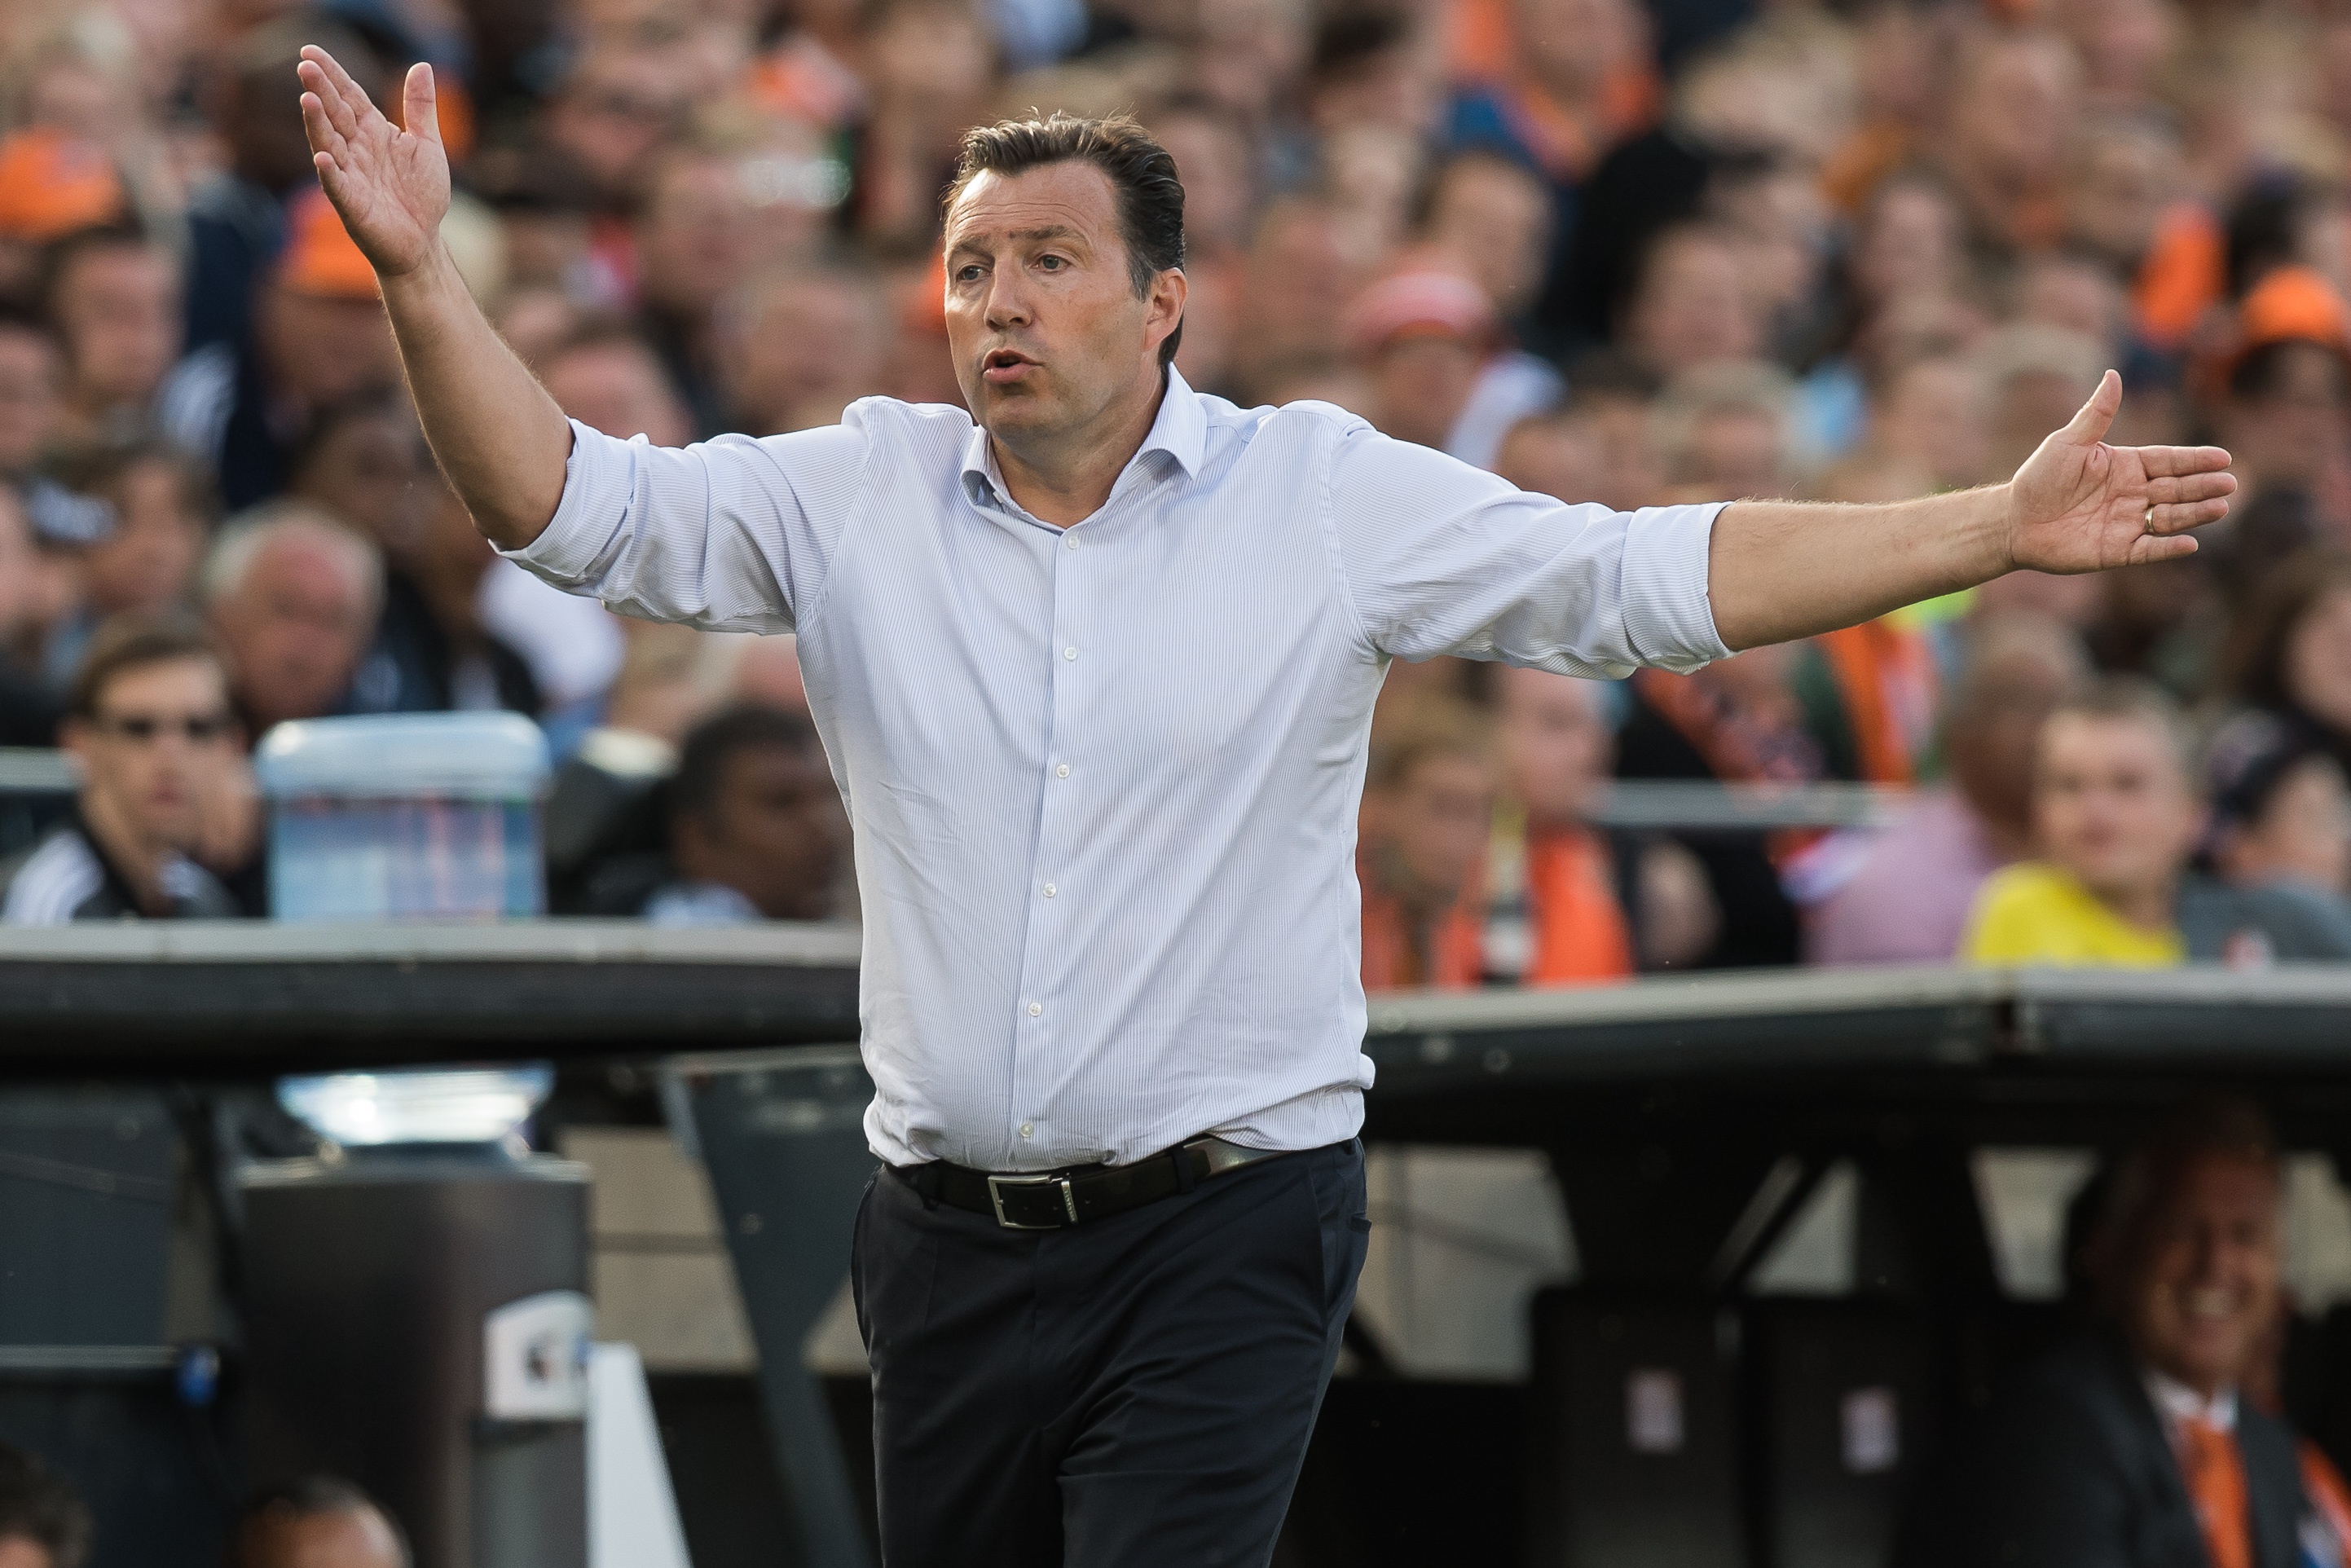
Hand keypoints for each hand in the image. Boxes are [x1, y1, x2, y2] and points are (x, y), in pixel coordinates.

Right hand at [296, 46, 447, 278]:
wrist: (422, 241)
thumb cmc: (421, 195)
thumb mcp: (427, 144)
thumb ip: (421, 107)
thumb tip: (423, 65)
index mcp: (373, 132)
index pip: (348, 96)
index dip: (332, 74)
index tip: (310, 50)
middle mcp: (356, 150)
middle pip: (335, 114)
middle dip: (321, 90)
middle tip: (306, 65)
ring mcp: (350, 175)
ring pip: (329, 144)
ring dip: (317, 123)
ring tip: (307, 99)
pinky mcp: (351, 204)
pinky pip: (337, 186)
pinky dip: (329, 172)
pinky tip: (321, 157)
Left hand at [2006, 369, 2235, 573]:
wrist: (2013, 520)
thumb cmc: (2039, 478)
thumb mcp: (2068, 442)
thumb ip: (2097, 414)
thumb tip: (2113, 374)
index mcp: (2126, 466)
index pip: (2168, 461)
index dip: (2195, 460)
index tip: (2223, 458)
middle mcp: (2133, 494)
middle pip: (2177, 489)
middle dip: (2203, 486)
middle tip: (2229, 484)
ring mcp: (2127, 523)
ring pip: (2170, 518)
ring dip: (2195, 514)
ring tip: (2220, 507)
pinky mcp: (2117, 551)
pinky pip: (2149, 550)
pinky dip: (2169, 547)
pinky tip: (2189, 543)